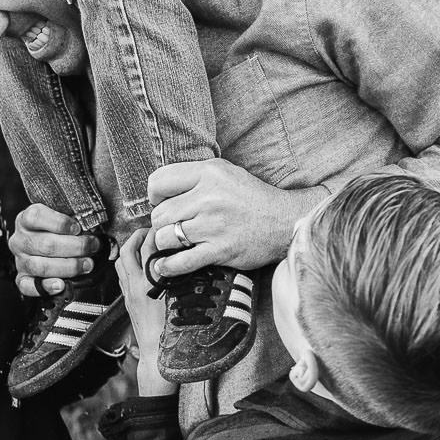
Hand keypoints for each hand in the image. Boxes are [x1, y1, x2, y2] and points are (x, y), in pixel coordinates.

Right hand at [9, 204, 104, 297]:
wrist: (42, 245)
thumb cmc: (54, 230)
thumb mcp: (60, 216)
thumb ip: (71, 219)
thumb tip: (91, 227)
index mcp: (25, 220)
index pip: (36, 217)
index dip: (60, 223)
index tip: (77, 228)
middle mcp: (20, 240)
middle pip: (45, 245)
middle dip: (75, 247)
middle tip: (92, 247)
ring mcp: (20, 260)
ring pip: (41, 266)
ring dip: (69, 267)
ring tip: (86, 264)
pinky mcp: (22, 278)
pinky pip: (28, 286)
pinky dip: (46, 287)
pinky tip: (61, 285)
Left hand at [114, 230, 174, 397]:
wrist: (157, 357)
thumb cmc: (171, 335)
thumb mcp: (180, 302)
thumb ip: (179, 279)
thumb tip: (182, 259)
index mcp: (147, 286)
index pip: (147, 249)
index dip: (154, 234)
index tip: (163, 229)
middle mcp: (134, 288)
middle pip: (126, 252)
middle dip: (136, 237)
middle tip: (149, 231)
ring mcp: (129, 296)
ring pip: (121, 264)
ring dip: (129, 250)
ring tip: (143, 244)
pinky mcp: (129, 303)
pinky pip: (123, 277)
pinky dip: (128, 265)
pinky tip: (140, 266)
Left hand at [145, 160, 328, 276]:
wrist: (285, 221)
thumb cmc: (251, 197)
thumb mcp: (225, 172)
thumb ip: (194, 176)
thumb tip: (159, 191)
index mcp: (208, 173)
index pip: (158, 182)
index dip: (155, 196)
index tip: (163, 203)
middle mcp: (209, 197)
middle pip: (159, 214)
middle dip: (161, 223)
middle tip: (174, 226)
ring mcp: (213, 226)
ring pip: (164, 237)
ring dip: (165, 244)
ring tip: (176, 243)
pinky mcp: (219, 251)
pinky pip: (180, 262)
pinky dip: (167, 267)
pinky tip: (164, 266)